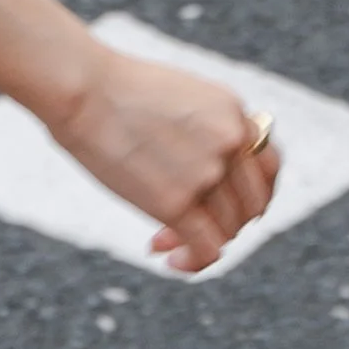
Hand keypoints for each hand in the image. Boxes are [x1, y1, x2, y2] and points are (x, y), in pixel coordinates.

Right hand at [44, 42, 280, 273]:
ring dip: (198, 241)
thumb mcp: (179, 95)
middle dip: (226, 222)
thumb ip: (204, 128)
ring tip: (162, 241)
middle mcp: (229, 142)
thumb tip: (203, 166)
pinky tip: (169, 259)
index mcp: (232, 112)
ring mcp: (206, 173)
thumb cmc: (112, 87)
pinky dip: (193, 261)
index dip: (250, 193)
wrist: (81, 87)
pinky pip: (207, 248)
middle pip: (251, 205)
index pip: (268, 168)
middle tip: (189, 227)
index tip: (224, 204)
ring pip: (229, 230)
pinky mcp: (176, 202)